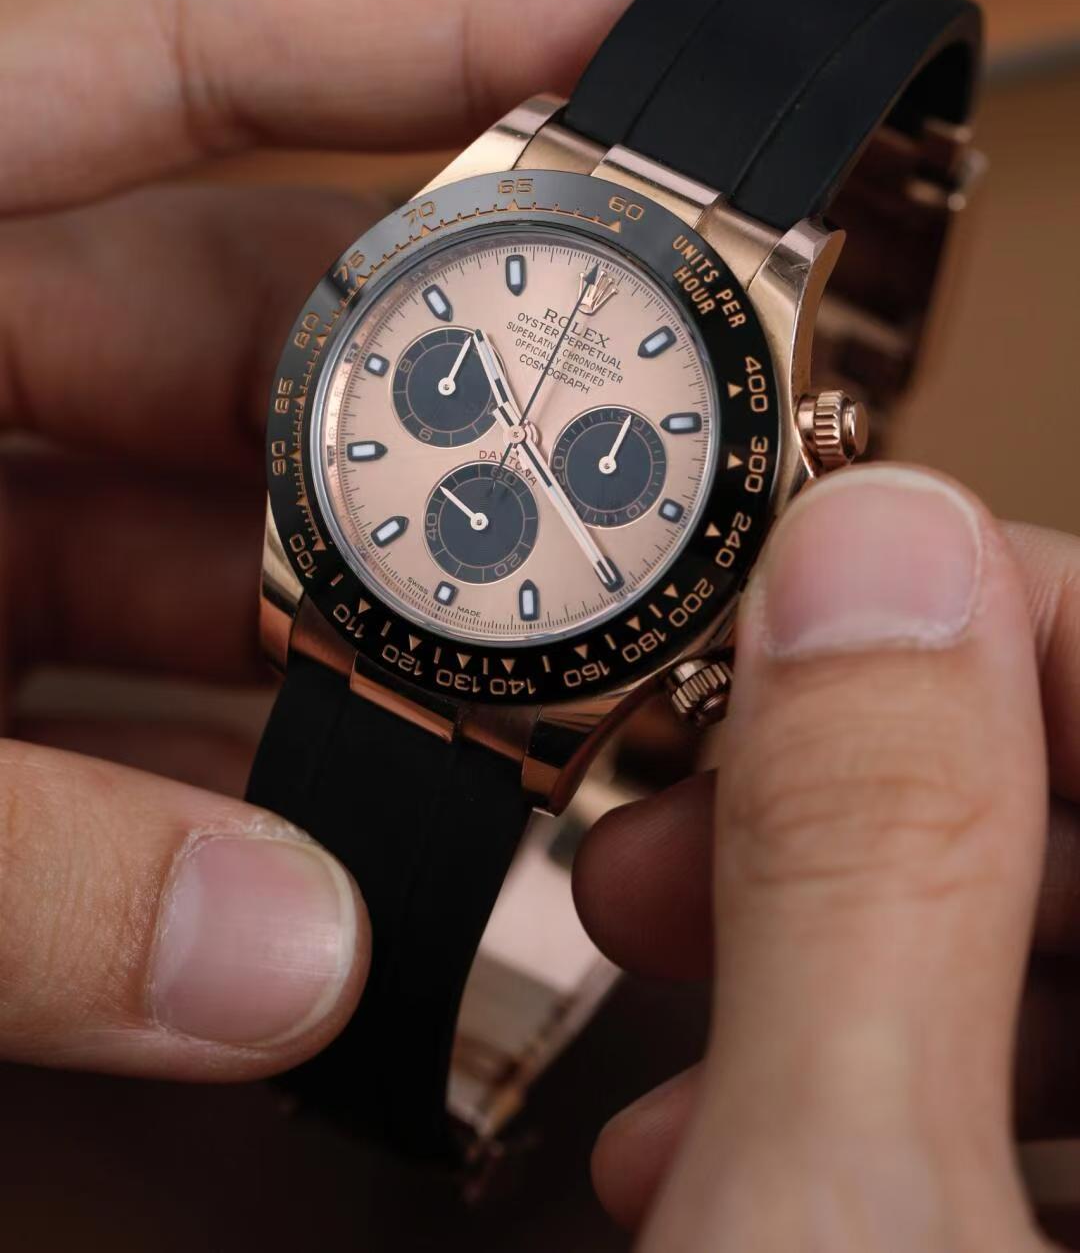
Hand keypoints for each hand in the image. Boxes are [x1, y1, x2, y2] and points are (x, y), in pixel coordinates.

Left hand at [0, 0, 649, 1081]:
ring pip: (184, 493)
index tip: (621, 55)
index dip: (410, 14)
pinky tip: (323, 800)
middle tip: (612, 466)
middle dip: (435, 390)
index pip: (164, 36)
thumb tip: (282, 960)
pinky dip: (213, 709)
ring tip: (510, 667)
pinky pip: (93, 630)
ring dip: (350, 588)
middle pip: (226, 300)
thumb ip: (12, 873)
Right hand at [573, 463, 1079, 1247]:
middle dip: (858, 794)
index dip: (975, 610)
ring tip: (654, 951)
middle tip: (680, 807)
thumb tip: (873, 556)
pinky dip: (841, 1079)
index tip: (791, 592)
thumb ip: (869, 869)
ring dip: (823, 932)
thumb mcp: (829, 1224)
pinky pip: (992, 1112)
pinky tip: (697, 1119)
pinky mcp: (1030, 1239)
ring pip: (1038, 961)